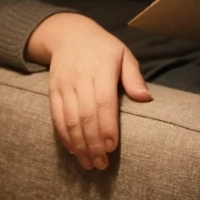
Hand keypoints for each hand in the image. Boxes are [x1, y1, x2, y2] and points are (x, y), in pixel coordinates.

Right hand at [26, 13, 152, 169]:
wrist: (68, 35)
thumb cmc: (103, 48)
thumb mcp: (124, 55)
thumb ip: (134, 78)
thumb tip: (146, 99)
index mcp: (101, 68)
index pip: (103, 102)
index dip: (106, 126)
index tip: (112, 147)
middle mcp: (80, 78)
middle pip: (85, 116)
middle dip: (93, 143)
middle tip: (101, 165)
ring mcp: (64, 85)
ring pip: (69, 120)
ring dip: (78, 145)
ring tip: (88, 164)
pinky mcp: (52, 91)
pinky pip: (56, 118)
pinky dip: (64, 136)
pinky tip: (73, 151)